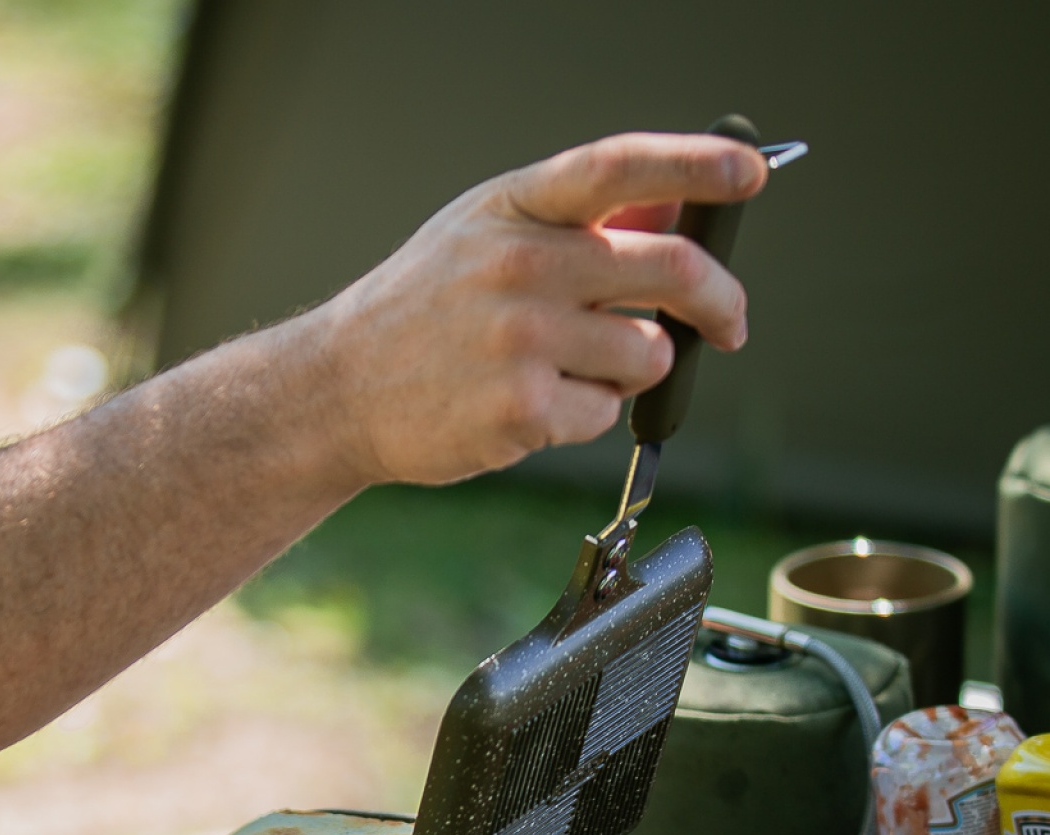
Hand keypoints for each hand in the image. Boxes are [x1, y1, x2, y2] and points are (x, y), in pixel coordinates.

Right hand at [306, 130, 767, 486]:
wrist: (336, 389)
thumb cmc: (422, 310)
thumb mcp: (483, 237)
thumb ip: (575, 223)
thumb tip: (679, 213)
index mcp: (512, 208)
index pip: (620, 168)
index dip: (698, 164)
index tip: (752, 174)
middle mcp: (517, 265)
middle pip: (670, 271)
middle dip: (721, 302)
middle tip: (730, 323)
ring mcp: (518, 340)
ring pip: (649, 353)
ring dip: (634, 369)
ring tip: (571, 371)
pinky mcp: (520, 411)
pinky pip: (605, 414)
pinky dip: (586, 416)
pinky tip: (528, 405)